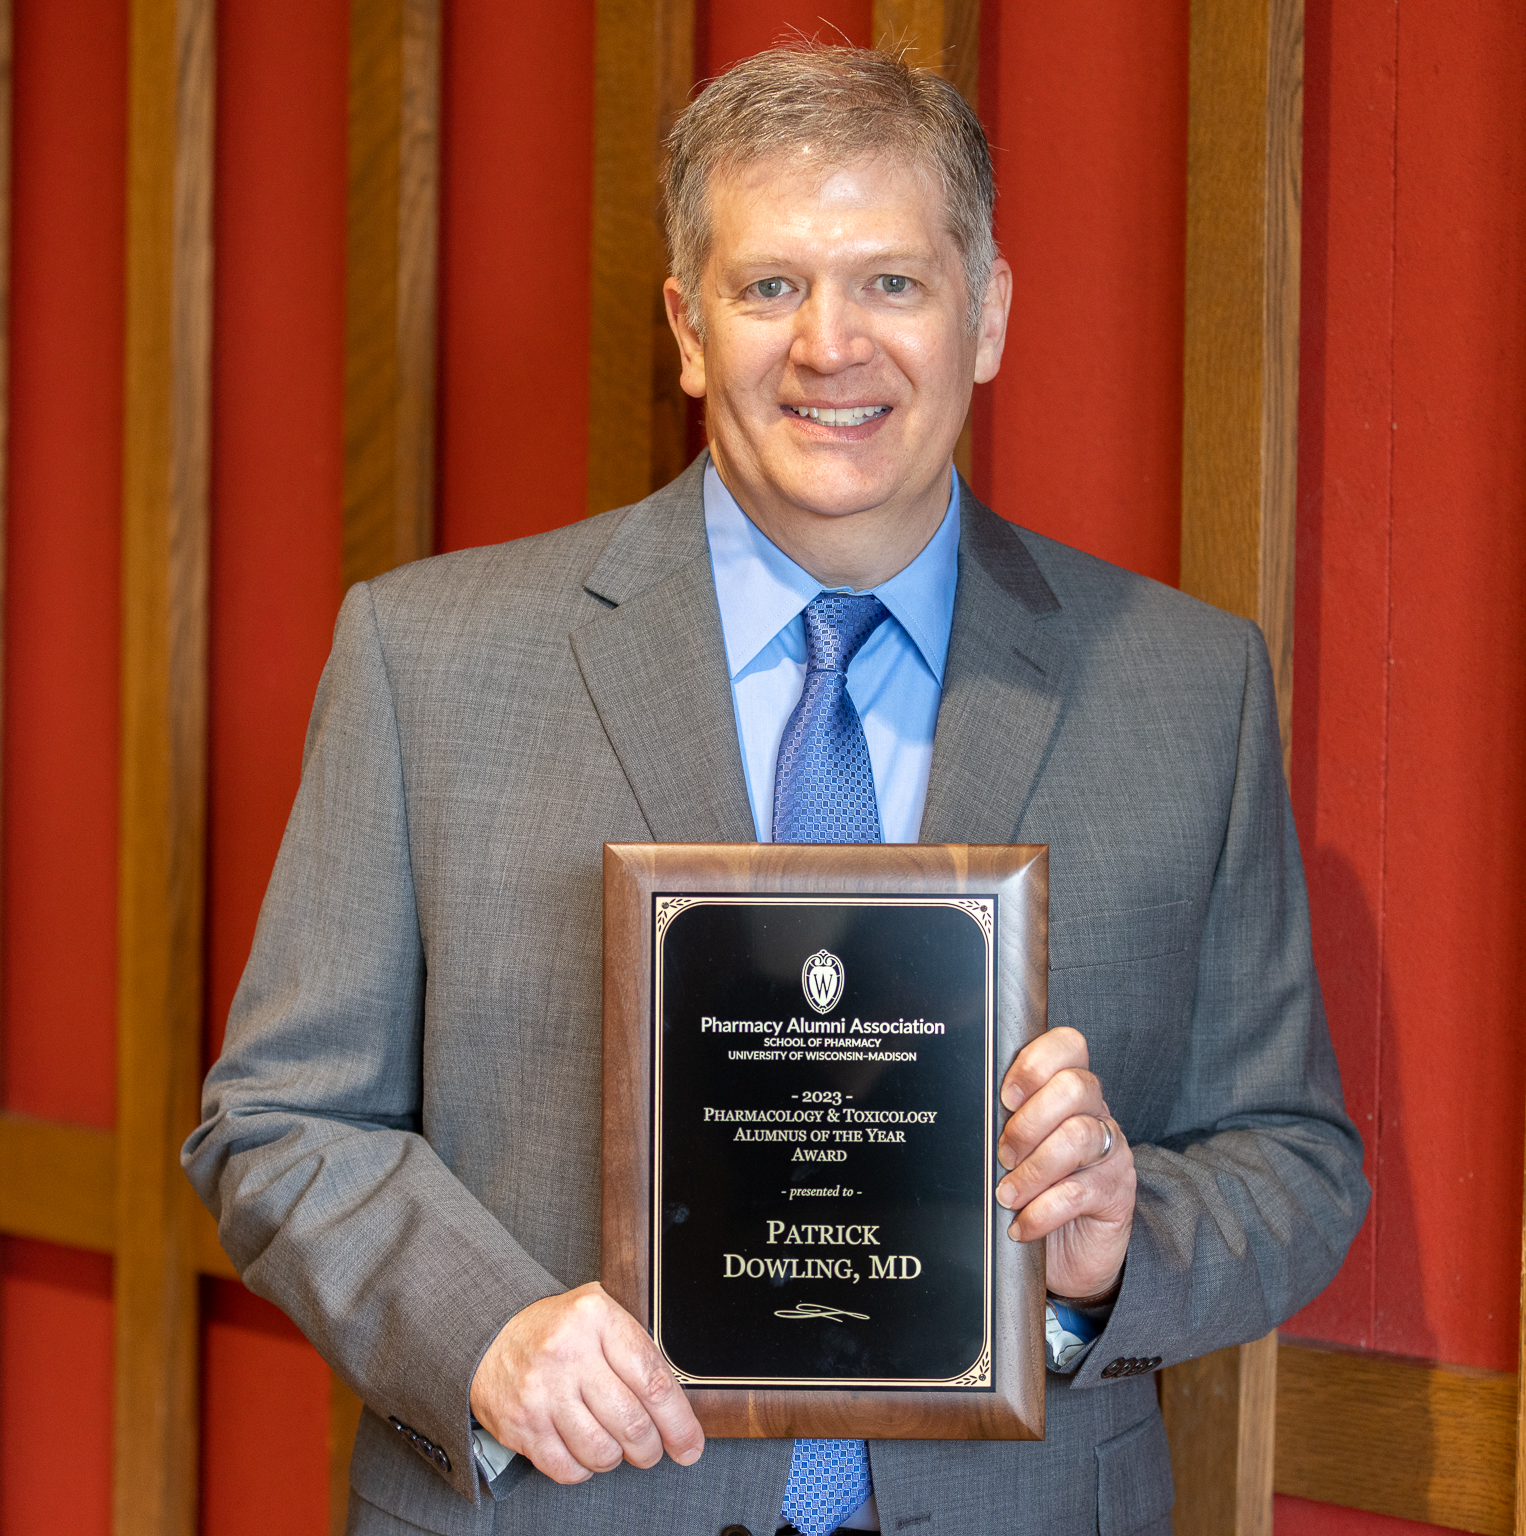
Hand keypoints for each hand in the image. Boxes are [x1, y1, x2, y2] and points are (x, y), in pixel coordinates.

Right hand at [469, 1282, 704, 1483]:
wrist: (491, 1335)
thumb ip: (637, 1346)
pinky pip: (568, 1469)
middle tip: (653, 1448)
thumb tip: (680, 1404)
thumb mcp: (600, 1313)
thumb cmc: (558, 1329)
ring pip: (602, 1451)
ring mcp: (542, 1392)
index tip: (690, 1443)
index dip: (679, 1421)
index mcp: (597, 1317)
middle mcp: (568, 1352)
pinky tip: (583, 1447)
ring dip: (618, 1458)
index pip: (652, 1379)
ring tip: (616, 1444)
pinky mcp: (521, 1426)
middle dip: (651, 1447)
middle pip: (632, 1422)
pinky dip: (584, 1468)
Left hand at [996, 1027, 1135, 1298]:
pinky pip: (1079, 1192)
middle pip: (1075, 1087)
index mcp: (1069, 1091)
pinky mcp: (1116, 1193)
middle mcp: (1095, 1113)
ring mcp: (1110, 1152)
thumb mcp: (1017, 1149)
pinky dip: (1042, 1210)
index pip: (1068, 1046)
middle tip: (1003, 1154)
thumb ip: (1001, 1123)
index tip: (1006, 1095)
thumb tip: (961, 1111)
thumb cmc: (1034, 1189)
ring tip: (1007, 1194)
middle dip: (1028, 1121)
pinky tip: (1022, 1223)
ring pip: (1078, 1137)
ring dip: (1032, 1169)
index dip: (1036, 1063)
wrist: (1071, 1251)